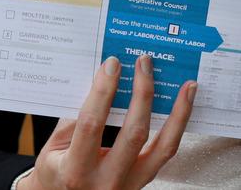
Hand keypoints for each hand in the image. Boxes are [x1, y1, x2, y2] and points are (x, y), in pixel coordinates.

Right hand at [20, 55, 196, 189]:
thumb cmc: (56, 172)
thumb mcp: (54, 146)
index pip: (92, 124)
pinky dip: (178, 127)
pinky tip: (184, 106)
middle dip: (143, 93)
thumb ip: (76, 115)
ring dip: (178, 113)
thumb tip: (102, 78)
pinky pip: (165, 153)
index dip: (104, 91)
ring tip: (187, 86)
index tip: (112, 64)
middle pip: (134, 133)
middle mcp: (105, 182)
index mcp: (76, 170)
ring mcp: (128, 186)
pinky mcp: (142, 183)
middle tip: (144, 63)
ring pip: (162, 148)